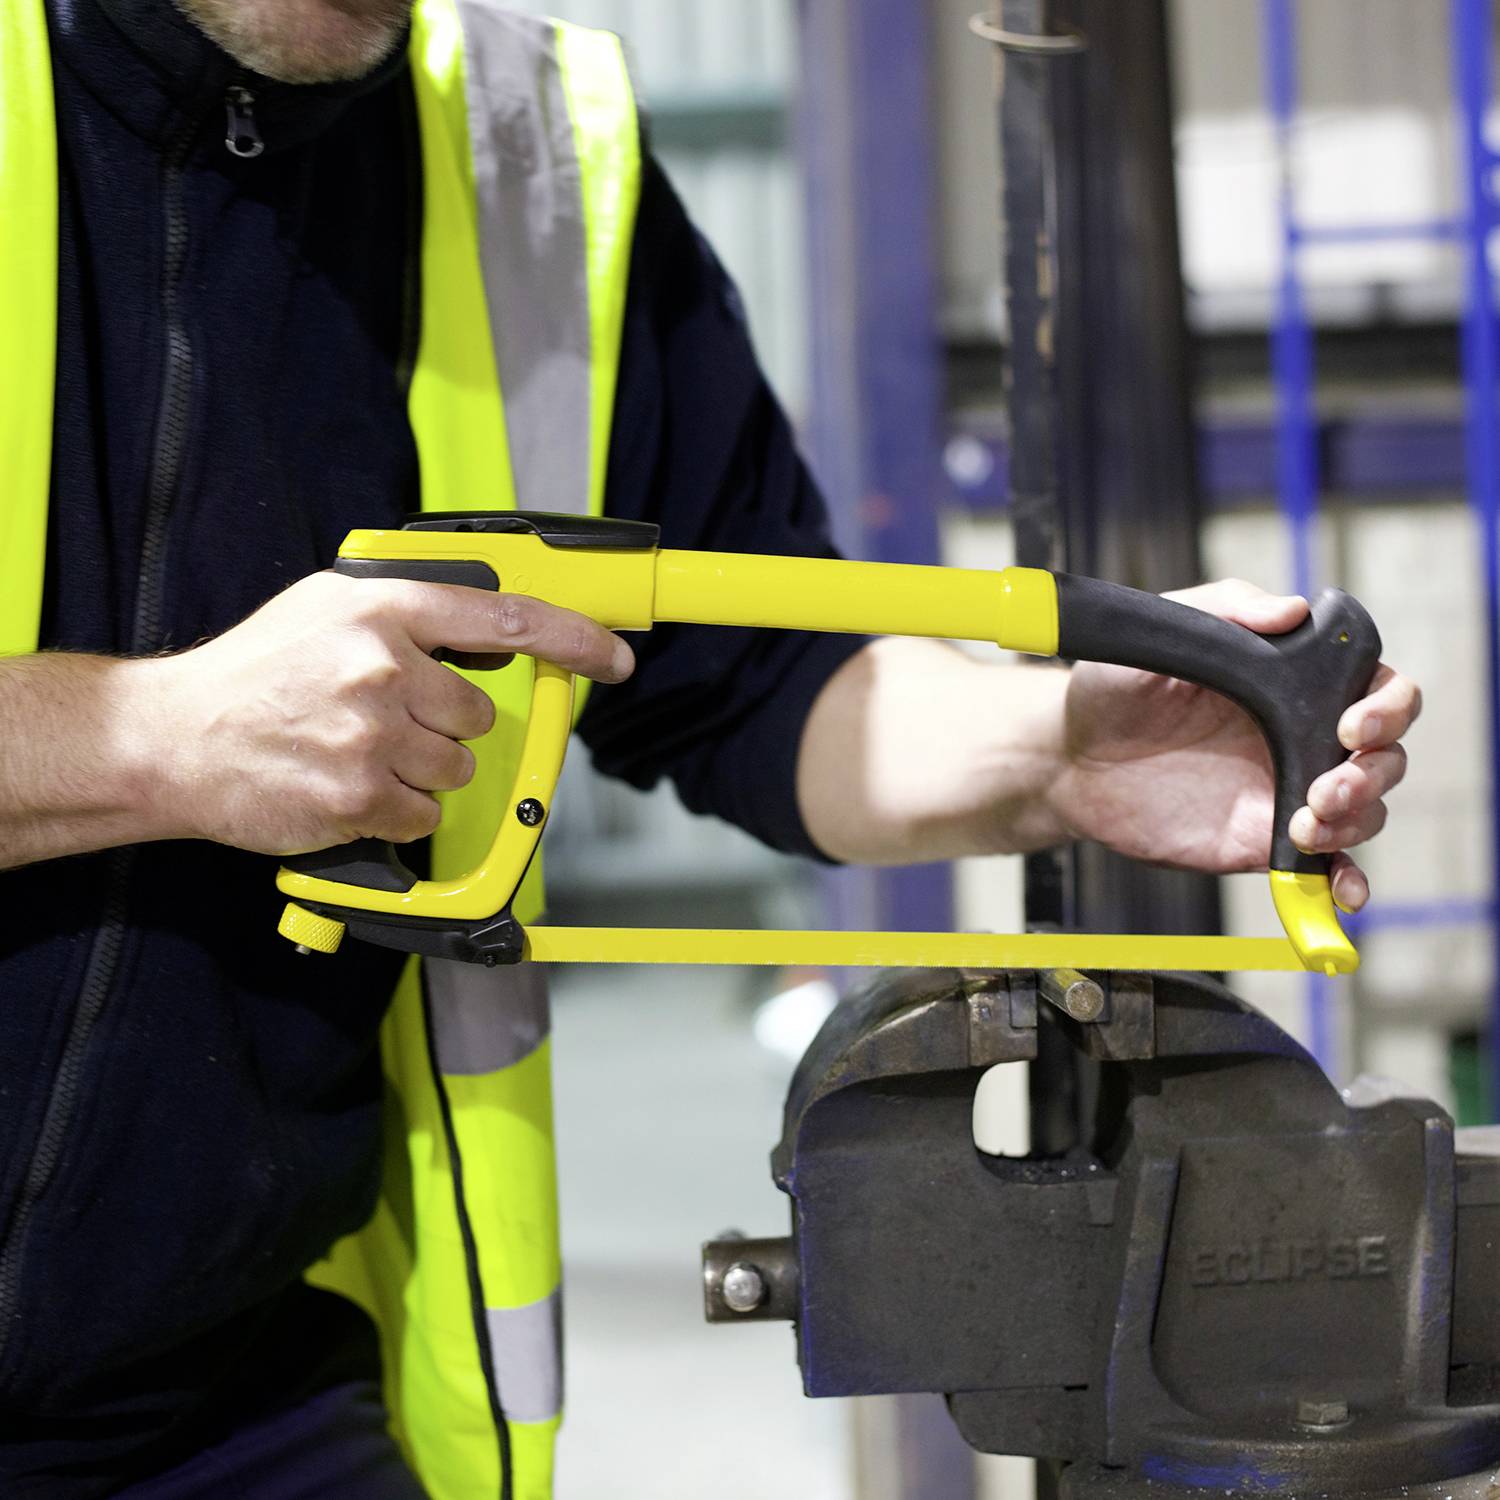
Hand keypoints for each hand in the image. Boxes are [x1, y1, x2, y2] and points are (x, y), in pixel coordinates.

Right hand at [143, 571, 633, 855]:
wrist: (173, 736)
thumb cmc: (255, 672)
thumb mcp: (327, 607)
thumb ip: (410, 612)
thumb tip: (493, 630)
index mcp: (383, 609)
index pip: (507, 616)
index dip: (574, 639)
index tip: (614, 657)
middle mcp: (384, 666)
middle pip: (480, 716)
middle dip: (444, 726)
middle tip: (383, 721)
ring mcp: (372, 735)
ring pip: (457, 769)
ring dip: (421, 771)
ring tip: (357, 752)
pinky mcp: (360, 797)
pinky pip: (426, 813)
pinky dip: (399, 810)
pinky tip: (350, 786)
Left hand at [1048, 579, 1419, 911]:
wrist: (1070, 758)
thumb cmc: (1115, 686)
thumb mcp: (1165, 632)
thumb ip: (1226, 610)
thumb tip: (1294, 610)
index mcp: (1294, 683)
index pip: (1378, 687)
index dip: (1386, 706)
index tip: (1348, 725)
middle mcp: (1303, 736)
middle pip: (1386, 755)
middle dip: (1374, 772)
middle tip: (1328, 787)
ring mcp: (1286, 791)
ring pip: (1365, 811)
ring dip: (1356, 822)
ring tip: (1306, 823)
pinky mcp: (1263, 841)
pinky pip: (1323, 866)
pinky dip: (1346, 882)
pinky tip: (1344, 893)